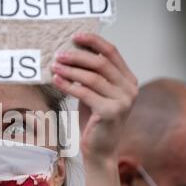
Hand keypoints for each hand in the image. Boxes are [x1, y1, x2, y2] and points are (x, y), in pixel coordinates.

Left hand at [51, 33, 137, 164]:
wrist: (100, 150)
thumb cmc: (95, 120)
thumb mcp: (96, 93)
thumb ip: (92, 75)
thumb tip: (72, 53)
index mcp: (129, 80)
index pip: (112, 53)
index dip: (94, 41)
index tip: (75, 36)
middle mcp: (130, 89)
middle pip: (101, 63)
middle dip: (78, 56)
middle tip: (59, 54)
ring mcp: (123, 101)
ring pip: (92, 77)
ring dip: (70, 69)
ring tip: (54, 65)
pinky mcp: (111, 112)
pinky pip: (85, 93)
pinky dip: (68, 85)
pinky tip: (56, 79)